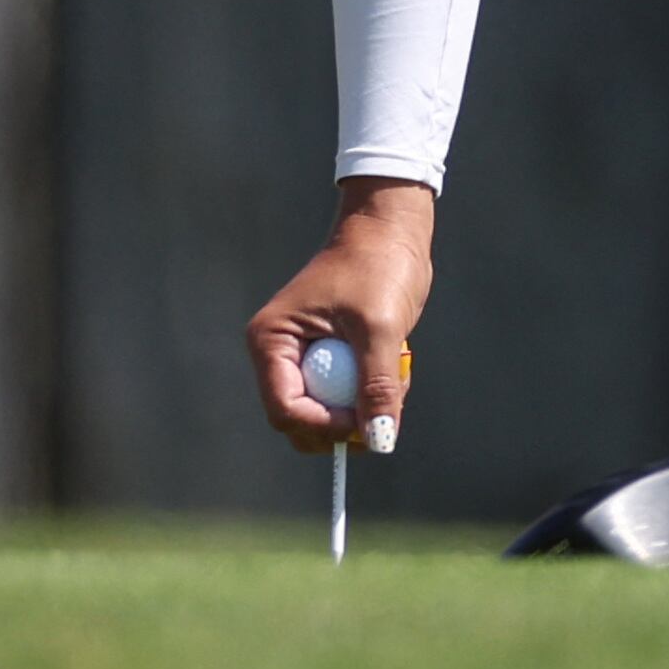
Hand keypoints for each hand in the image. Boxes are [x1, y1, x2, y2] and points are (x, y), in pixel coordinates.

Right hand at [245, 177, 434, 455]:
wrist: (391, 230)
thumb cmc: (378, 265)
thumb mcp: (380, 327)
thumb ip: (378, 385)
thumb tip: (381, 439)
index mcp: (272, 340)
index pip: (285, 408)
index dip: (323, 426)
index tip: (366, 426)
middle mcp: (278, 351)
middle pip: (299, 418)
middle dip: (341, 424)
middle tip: (384, 415)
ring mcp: (303, 354)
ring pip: (323, 410)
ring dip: (360, 410)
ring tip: (395, 383)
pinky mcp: (327, 354)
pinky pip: (341, 393)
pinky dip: (369, 393)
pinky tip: (396, 370)